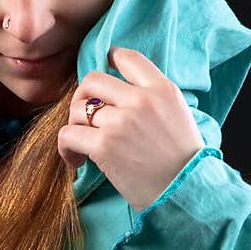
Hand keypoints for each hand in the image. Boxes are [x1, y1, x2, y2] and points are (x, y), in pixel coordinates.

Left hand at [58, 45, 205, 212]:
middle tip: (84, 118)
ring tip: (82, 145)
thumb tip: (121, 93)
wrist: (184, 192)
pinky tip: (76, 160)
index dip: (108, 60)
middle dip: (82, 97)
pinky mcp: (104, 145)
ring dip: (74, 126)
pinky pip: (68, 134)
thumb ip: (153, 99)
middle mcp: (141, 100)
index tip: (101, 79)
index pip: (128, 57)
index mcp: (162, 89)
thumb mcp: (178, 115)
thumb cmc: (182, 163)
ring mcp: (121, 121)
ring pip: (76, 108)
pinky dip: (66, 147)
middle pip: (93, 79)